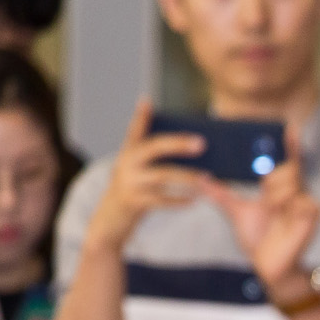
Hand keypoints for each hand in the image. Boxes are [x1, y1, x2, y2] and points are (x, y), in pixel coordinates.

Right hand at [85, 98, 205, 254]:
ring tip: (207, 178)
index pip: (135, 130)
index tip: (147, 100)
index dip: (140, 116)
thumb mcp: (138, 170)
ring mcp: (129, 182)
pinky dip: (179, 200)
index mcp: (129, 152)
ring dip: (187, 177)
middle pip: (154, 148)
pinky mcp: (134, 201)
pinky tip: (195, 200)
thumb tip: (192, 147)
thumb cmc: (135, 190)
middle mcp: (127, 163)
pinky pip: (161, 200)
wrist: (111, 218)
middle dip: (178, 144)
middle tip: (202, 143)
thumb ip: (155, 158)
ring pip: (162, 175)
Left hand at [201, 119, 319, 300]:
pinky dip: (292, 206)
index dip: (287, 145)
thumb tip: (201, 178)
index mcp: (278, 189)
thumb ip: (221, 193)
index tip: (287, 127)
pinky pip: (304, 201)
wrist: (269, 266)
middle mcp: (295, 193)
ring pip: (293, 184)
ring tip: (274, 210)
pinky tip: (286, 216)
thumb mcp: (236, 212)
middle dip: (274, 178)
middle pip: (287, 169)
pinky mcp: (313, 215)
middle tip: (267, 197)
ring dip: (279, 195)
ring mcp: (305, 203)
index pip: (284, 161)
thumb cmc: (258, 239)